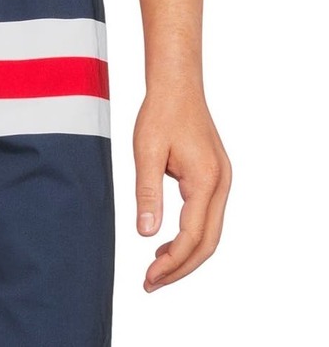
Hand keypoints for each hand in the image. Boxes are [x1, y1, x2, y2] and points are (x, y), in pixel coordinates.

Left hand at [133, 85, 231, 291]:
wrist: (177, 86)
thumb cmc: (161, 113)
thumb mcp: (146, 153)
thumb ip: (147, 194)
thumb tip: (146, 233)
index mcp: (206, 179)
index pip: (192, 235)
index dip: (171, 262)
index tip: (149, 277)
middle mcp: (221, 183)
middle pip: (207, 241)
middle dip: (181, 266)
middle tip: (151, 281)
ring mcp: (221, 179)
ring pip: (210, 231)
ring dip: (186, 253)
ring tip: (157, 266)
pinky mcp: (214, 175)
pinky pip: (207, 215)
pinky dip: (190, 234)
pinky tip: (168, 240)